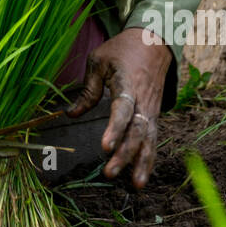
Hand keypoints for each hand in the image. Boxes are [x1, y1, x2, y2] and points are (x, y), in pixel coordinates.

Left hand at [66, 26, 172, 189]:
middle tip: (110, 174)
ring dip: (143, 163)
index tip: (104, 147)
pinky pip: (154, 139)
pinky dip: (149, 158)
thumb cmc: (122, 50)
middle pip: (137, 132)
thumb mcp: (99, 61)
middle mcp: (144, 100)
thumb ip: (87, 90)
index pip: (123, 111)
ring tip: (136, 186)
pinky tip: (142, 176)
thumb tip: (70, 114)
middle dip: (125, 155)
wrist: (154, 41)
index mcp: (128, 84)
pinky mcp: (155, 115)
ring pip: (150, 140)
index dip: (114, 130)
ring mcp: (152, 109)